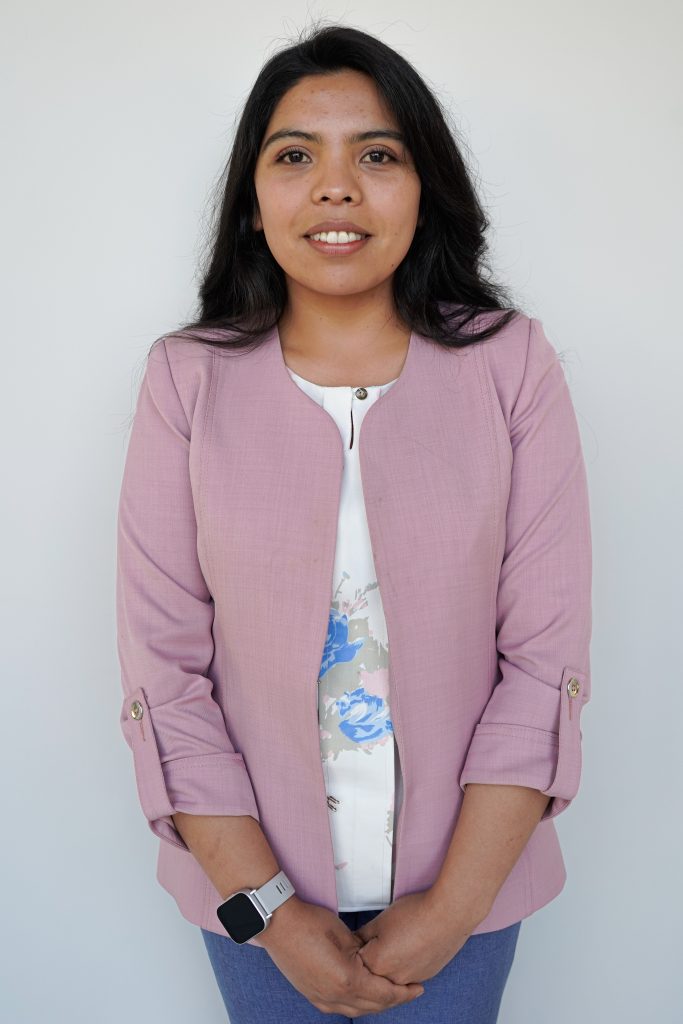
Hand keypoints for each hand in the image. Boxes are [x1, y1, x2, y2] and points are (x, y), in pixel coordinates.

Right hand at [254, 895, 425, 1016]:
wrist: (278, 924)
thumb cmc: (310, 923)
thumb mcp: (345, 934)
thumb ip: (364, 953)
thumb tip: (374, 962)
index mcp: (347, 980)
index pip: (384, 994)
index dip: (403, 992)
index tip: (417, 987)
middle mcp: (334, 996)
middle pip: (373, 1006)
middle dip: (393, 1000)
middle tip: (409, 991)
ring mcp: (320, 998)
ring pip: (356, 1010)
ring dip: (375, 1004)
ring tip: (389, 994)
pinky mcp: (311, 994)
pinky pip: (339, 1007)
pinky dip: (356, 1004)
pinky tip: (361, 996)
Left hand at [353, 889, 476, 984]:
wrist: (447, 915)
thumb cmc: (415, 914)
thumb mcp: (380, 920)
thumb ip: (363, 934)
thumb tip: (354, 941)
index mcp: (376, 964)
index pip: (355, 961)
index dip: (356, 947)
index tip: (360, 936)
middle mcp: (392, 978)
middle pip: (372, 972)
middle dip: (371, 957)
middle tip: (380, 936)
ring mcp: (410, 979)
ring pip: (390, 976)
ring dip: (388, 963)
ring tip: (396, 940)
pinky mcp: (424, 976)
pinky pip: (407, 975)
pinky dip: (404, 965)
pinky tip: (408, 947)